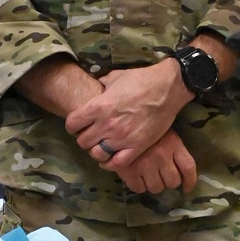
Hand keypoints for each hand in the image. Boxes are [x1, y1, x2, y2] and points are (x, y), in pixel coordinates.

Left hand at [65, 60, 189, 166]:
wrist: (167, 87)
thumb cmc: (141, 79)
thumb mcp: (115, 77)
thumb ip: (101, 85)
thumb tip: (95, 86)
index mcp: (98, 106)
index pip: (72, 124)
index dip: (73, 125)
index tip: (79, 125)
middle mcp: (107, 125)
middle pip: (82, 142)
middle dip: (85, 138)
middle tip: (92, 135)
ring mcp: (122, 138)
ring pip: (97, 154)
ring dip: (97, 150)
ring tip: (102, 146)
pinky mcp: (137, 146)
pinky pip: (117, 163)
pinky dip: (111, 163)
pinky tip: (111, 158)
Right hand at [114, 129, 196, 195]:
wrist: (119, 124)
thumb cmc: (144, 127)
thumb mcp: (164, 132)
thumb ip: (173, 149)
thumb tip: (180, 173)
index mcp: (173, 144)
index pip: (188, 167)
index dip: (190, 181)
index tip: (187, 189)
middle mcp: (161, 156)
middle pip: (173, 181)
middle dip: (168, 182)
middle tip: (161, 176)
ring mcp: (145, 165)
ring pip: (156, 188)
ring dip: (154, 185)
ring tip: (148, 176)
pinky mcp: (129, 171)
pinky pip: (139, 189)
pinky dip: (139, 186)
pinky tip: (136, 177)